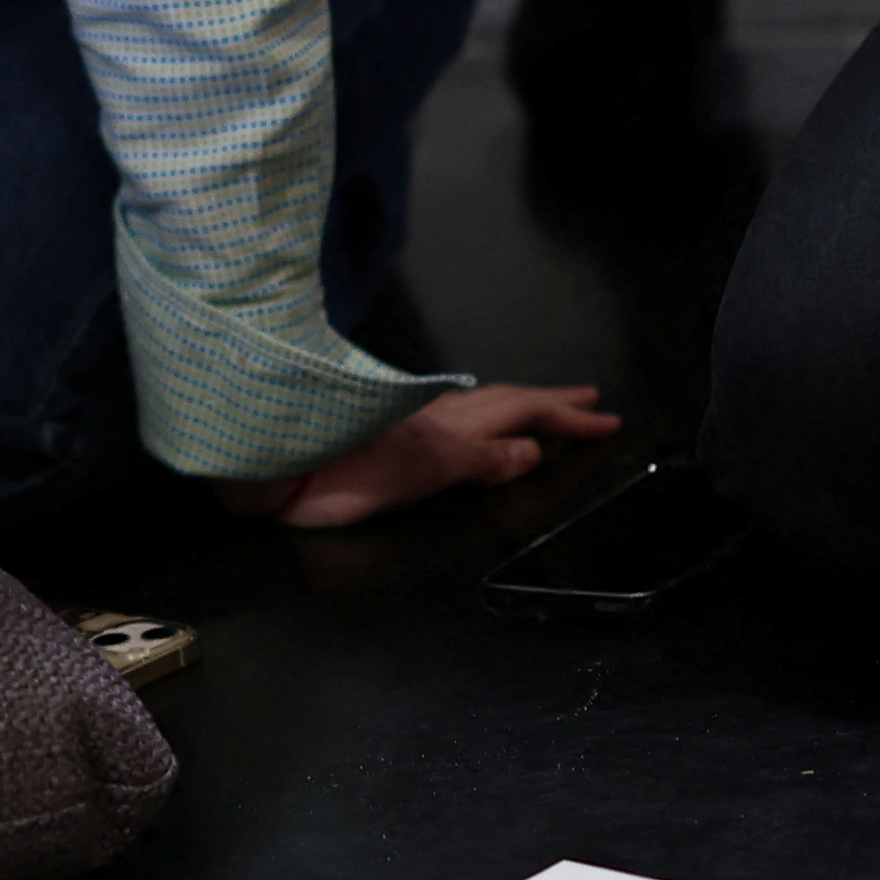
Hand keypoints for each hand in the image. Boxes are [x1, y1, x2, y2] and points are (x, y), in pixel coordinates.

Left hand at [229, 381, 620, 531]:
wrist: (269, 468)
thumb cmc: (343, 478)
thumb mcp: (421, 473)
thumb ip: (478, 460)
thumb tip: (532, 448)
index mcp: (450, 426)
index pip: (523, 415)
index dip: (566, 419)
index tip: (609, 420)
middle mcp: (434, 417)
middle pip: (505, 402)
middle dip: (551, 403)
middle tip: (593, 402)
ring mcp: (408, 421)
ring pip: (479, 406)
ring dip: (520, 407)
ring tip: (546, 408)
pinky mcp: (384, 432)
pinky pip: (453, 418)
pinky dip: (482, 418)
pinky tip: (472, 424)